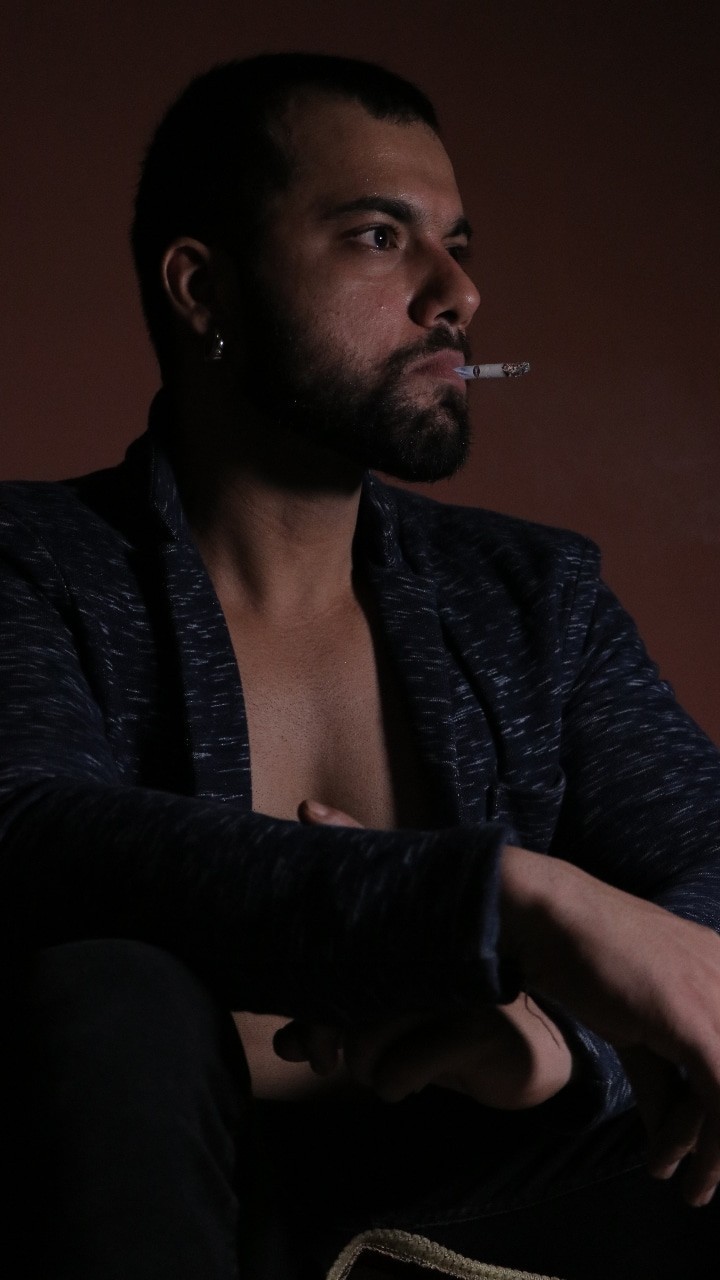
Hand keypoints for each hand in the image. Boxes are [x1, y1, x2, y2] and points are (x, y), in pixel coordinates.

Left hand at [289, 799, 572, 1108]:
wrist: (526, 1056)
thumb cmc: (444, 1033)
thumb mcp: (386, 1030)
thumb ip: (333, 1028)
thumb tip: (284, 1044)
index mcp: (402, 942)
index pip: (335, 955)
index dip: (305, 1003)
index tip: (294, 1044)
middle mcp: (426, 954)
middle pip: (343, 991)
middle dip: (321, 1036)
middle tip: (324, 1064)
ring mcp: (451, 988)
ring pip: (368, 1032)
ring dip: (362, 1068)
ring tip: (376, 1076)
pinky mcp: (477, 1026)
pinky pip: (403, 1064)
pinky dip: (392, 1084)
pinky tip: (404, 1086)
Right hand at [501, 844, 719, 1204]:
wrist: (550, 920)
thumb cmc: (584, 960)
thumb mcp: (635, 1024)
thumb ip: (661, 1075)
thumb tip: (668, 1135)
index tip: (712, 1153)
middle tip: (707, 1177)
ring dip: (717, 1155)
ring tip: (695, 1191)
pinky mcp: (697, 1022)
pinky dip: (709, 1148)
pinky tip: (674, 1170)